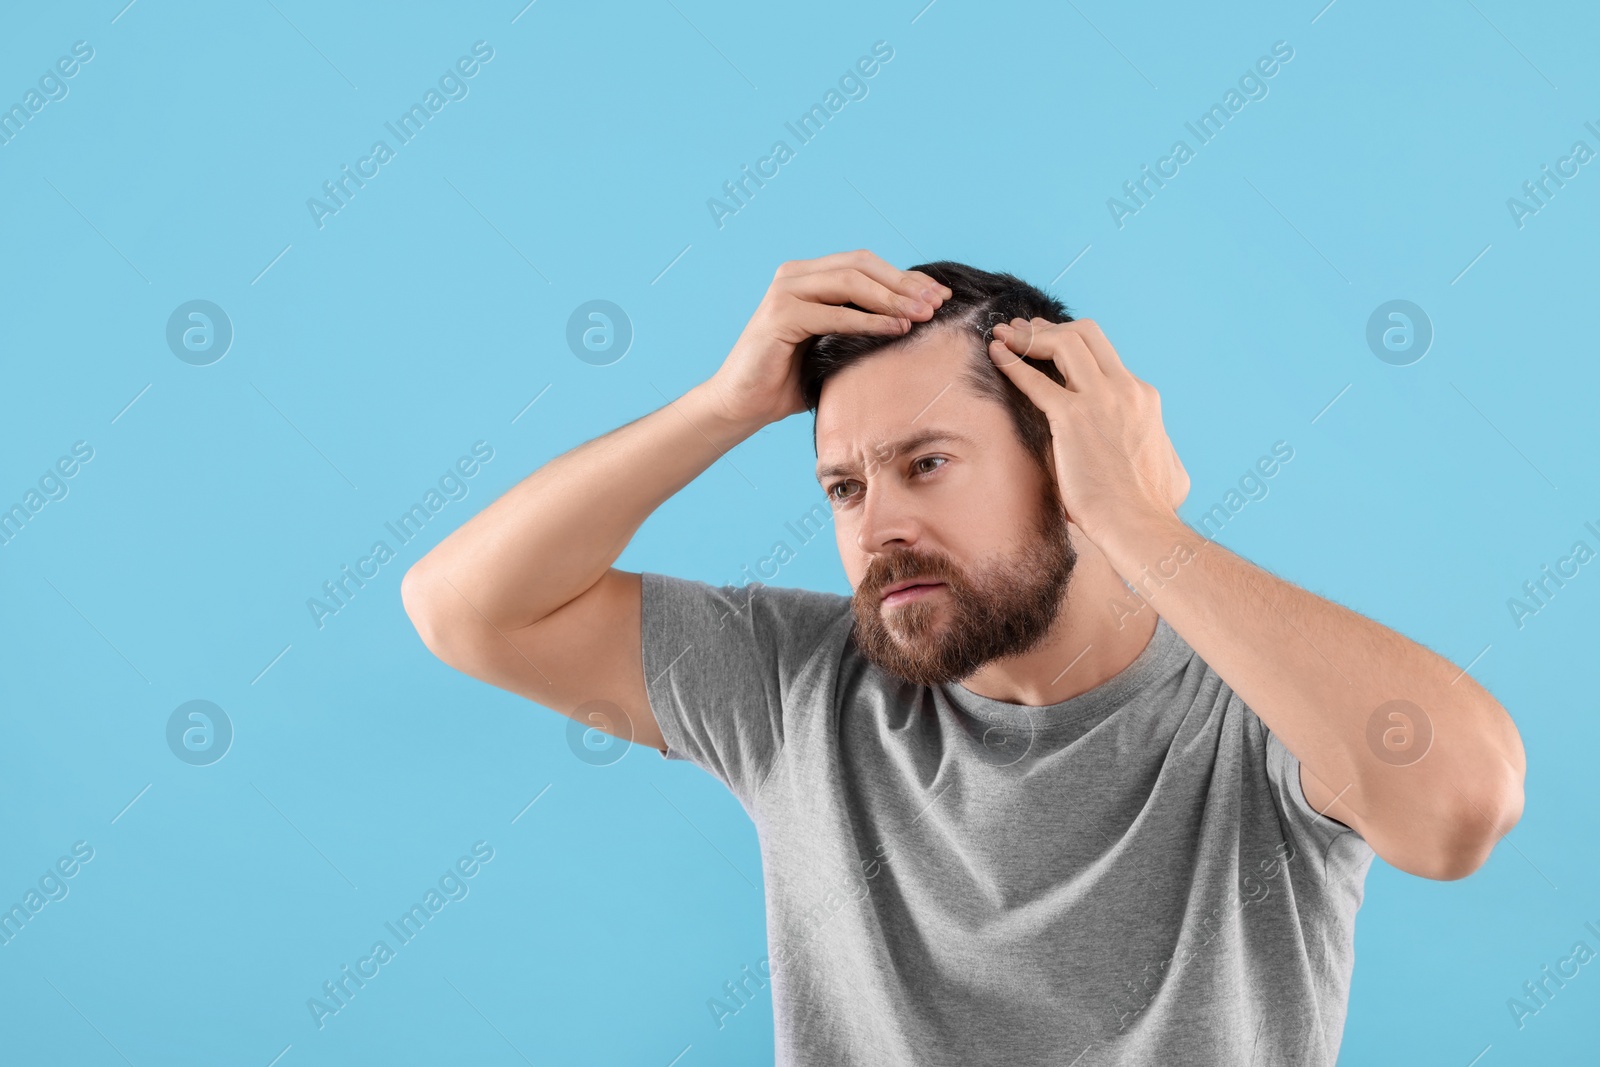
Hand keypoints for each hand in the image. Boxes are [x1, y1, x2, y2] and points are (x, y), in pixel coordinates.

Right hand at [705, 250, 952, 426]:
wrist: (743, 404)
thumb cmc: (790, 379)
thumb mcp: (834, 345)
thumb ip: (862, 325)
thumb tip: (917, 318)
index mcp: (809, 276)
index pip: (866, 265)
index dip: (905, 277)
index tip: (939, 295)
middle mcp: (795, 275)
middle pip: (862, 265)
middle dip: (904, 284)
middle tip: (937, 303)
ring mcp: (785, 292)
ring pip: (850, 282)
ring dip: (892, 298)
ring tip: (923, 315)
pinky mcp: (779, 315)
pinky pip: (834, 314)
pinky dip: (869, 320)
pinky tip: (897, 328)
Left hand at [987, 317, 1188, 543]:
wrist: (1139, 524)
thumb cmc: (1151, 506)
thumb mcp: (1168, 465)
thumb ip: (1155, 445)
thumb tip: (1152, 448)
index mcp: (1142, 397)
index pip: (1103, 355)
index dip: (1072, 345)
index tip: (1048, 346)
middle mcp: (1125, 389)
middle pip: (1086, 334)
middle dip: (1050, 327)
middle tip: (1024, 331)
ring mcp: (1101, 399)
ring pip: (1065, 342)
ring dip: (1030, 336)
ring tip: (1005, 336)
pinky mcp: (1073, 418)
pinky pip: (1036, 380)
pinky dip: (1012, 363)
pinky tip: (996, 355)